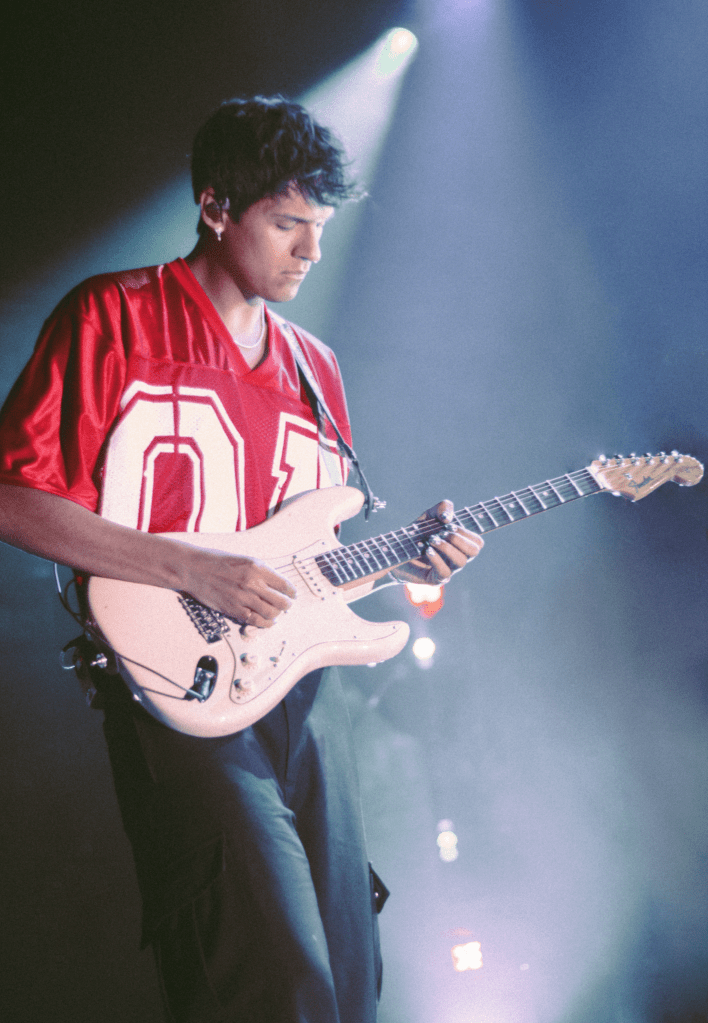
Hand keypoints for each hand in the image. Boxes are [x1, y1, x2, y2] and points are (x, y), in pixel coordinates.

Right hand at [181, 547, 296, 628]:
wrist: (194, 568)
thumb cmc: (216, 561)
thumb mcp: (244, 560)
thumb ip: (261, 571)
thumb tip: (277, 583)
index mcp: (257, 567)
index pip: (284, 584)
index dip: (292, 592)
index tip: (292, 594)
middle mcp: (252, 582)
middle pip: (281, 601)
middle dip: (287, 605)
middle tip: (286, 605)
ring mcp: (243, 597)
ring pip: (271, 613)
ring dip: (276, 614)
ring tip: (276, 613)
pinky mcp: (234, 609)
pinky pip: (256, 621)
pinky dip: (265, 623)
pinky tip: (267, 621)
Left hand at [391, 499, 482, 585]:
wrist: (397, 550)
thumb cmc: (418, 533)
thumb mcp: (430, 515)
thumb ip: (442, 508)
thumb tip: (448, 517)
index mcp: (460, 545)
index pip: (477, 542)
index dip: (466, 532)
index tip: (448, 525)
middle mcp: (457, 558)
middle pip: (474, 551)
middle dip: (458, 539)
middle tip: (442, 533)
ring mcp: (449, 570)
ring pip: (461, 561)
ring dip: (446, 547)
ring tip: (432, 540)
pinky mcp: (436, 579)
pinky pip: (445, 572)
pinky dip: (436, 558)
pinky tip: (426, 550)